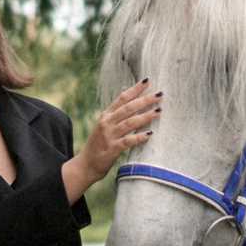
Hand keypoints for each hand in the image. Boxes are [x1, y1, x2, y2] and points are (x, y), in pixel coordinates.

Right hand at [64, 79, 159, 201]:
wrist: (85, 164)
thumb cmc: (98, 143)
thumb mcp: (104, 122)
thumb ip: (116, 107)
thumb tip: (125, 88)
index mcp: (106, 115)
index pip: (122, 98)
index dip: (135, 89)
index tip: (148, 80)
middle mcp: (107, 123)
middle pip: (128, 108)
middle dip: (144, 100)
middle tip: (159, 94)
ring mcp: (109, 136)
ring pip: (129, 123)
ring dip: (145, 116)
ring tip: (159, 111)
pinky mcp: (112, 149)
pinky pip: (128, 141)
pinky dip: (139, 137)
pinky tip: (150, 133)